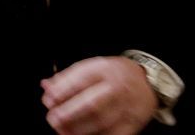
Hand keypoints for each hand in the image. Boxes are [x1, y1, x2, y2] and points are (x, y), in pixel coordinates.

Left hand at [42, 56, 156, 134]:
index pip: (81, 80)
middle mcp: (117, 88)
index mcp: (104, 69)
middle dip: (69, 113)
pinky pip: (115, 134)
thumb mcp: (91, 66)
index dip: (62, 92)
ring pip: (103, 122)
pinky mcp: (134, 123)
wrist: (148, 81)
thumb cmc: (113, 74)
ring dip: (79, 129)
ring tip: (62, 131)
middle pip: (93, 103)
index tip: (48, 100)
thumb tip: (46, 87)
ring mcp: (127, 107)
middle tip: (52, 119)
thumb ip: (67, 77)